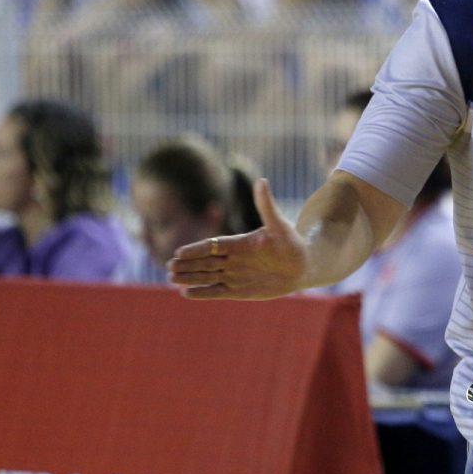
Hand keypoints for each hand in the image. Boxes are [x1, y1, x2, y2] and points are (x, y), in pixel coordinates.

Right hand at [168, 179, 309, 299]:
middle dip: (187, 265)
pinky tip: (186, 293)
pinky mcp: (238, 290)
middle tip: (169, 267)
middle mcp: (232, 259)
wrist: (303, 266)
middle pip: (204, 262)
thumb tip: (262, 180)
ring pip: (206, 276)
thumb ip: (266, 206)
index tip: (180, 252)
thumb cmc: (292, 243)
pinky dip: (202, 293)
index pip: (212, 246)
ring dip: (190, 278)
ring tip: (172, 279)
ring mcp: (234, 275)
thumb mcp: (280, 225)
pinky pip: (216, 292)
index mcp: (239, 243)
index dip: (196, 249)